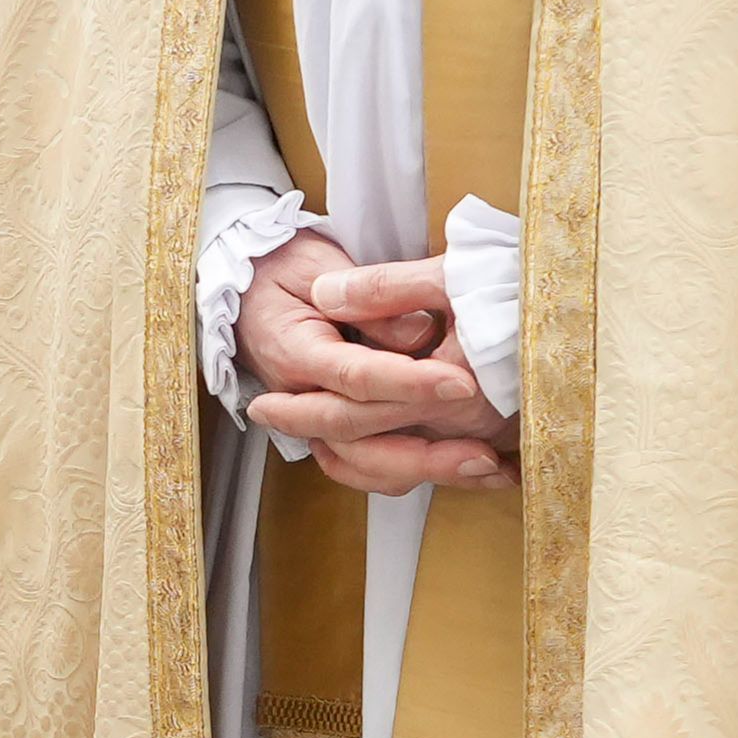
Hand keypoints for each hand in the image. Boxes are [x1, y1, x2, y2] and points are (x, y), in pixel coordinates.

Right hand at [239, 230, 513, 494]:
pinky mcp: (335, 430)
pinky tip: (471, 472)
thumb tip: (419, 334)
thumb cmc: (285, 270)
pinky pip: (369, 468)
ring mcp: (314, 419)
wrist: (249, 287)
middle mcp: (299, 396)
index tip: (461, 384)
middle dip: (424, 453)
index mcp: (293, 349)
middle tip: (484, 454)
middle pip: (356, 439)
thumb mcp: (320, 262)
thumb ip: (372, 299)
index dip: (408, 385)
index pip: (354, 377)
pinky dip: (417, 475)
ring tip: (488, 470)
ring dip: (425, 473)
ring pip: (363, 464)